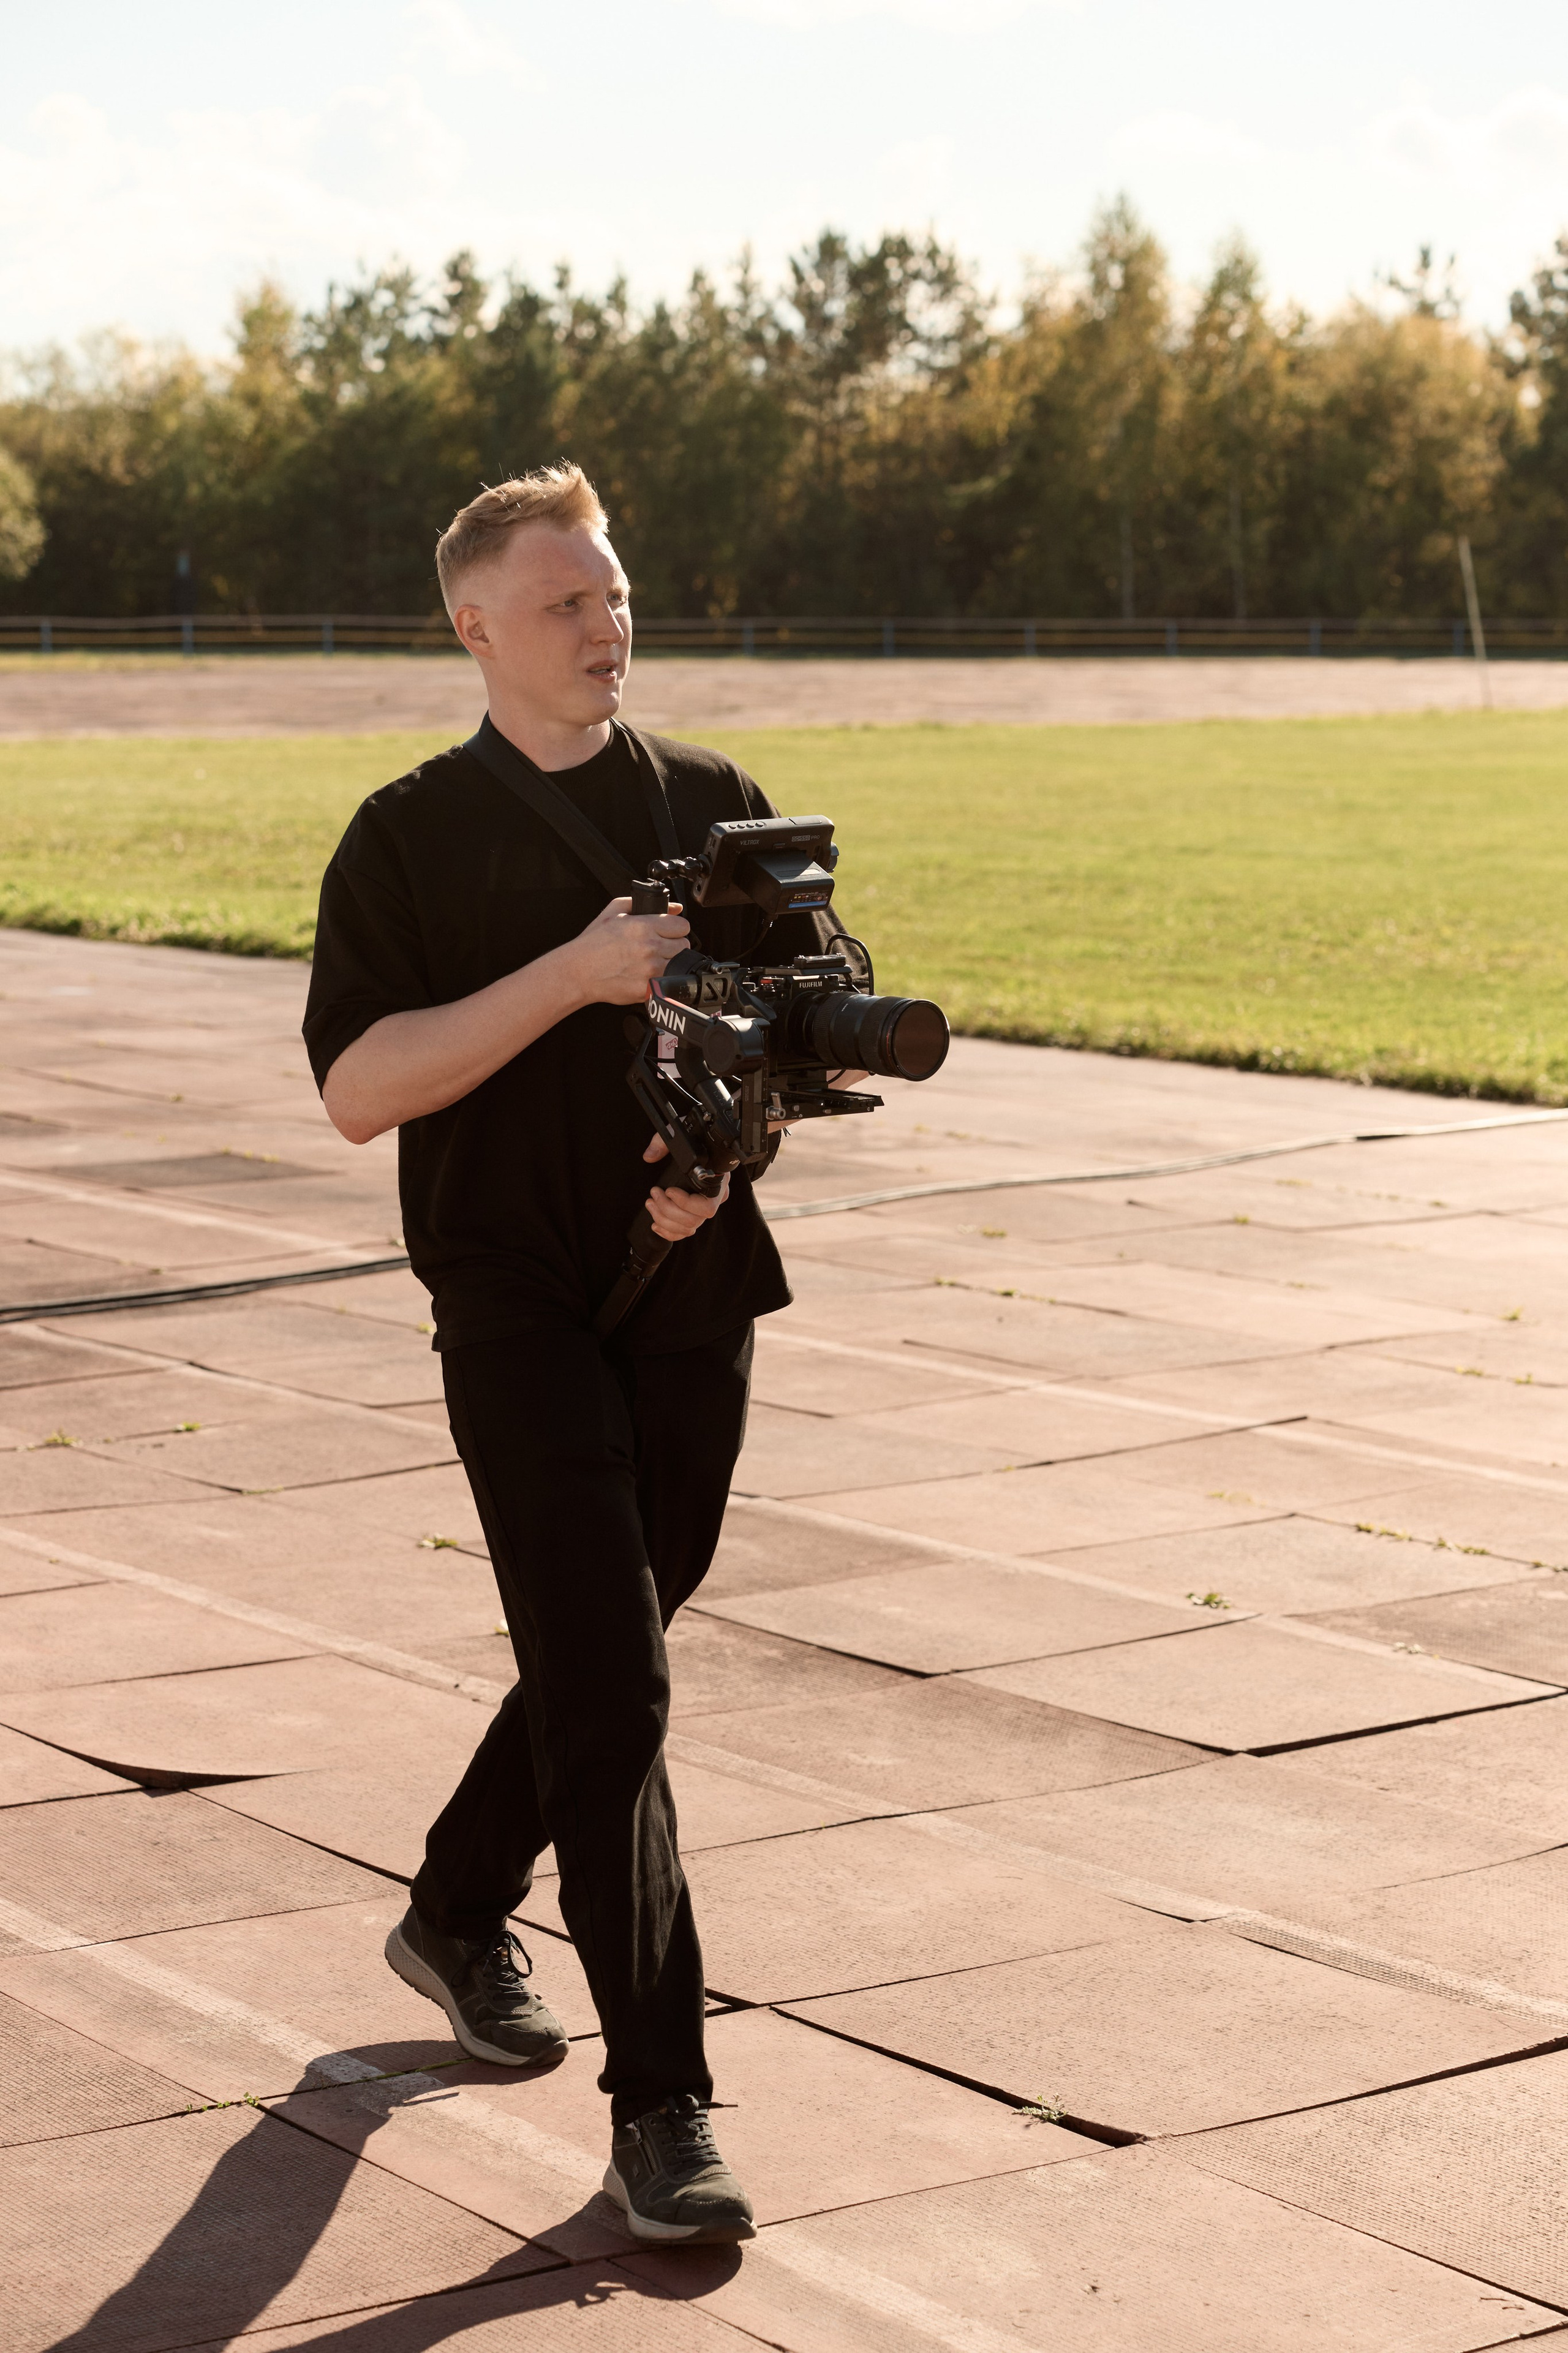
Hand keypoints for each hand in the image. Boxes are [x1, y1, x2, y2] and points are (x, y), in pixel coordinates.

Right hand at [566, 896, 689, 1006]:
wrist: (578, 972)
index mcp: (644, 926)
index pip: (682, 926)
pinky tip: (645, 975)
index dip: (676, 928)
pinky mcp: (648, 988)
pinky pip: (666, 982)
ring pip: (678, 964)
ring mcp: (650, 970)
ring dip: (669, 963)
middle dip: (673, 945)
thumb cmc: (593, 943)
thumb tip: (674, 907)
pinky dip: (660, 980)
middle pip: (683, 945)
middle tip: (658, 948)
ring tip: (651, 962)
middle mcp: (650, 947)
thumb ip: (643, 903)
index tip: (669, 932)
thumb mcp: (614, 911)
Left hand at [643, 1133, 730, 1241]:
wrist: (700, 1146)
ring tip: (651, 1204)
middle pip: (695, 1219)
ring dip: (664, 1220)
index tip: (669, 1190)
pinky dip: (669, 1232)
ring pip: (689, 1228)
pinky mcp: (695, 1215)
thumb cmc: (694, 1141)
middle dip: (668, 1210)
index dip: (685, 1203)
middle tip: (654, 1194)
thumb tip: (650, 1156)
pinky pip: (685, 1232)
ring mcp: (704, 1209)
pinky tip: (656, 1223)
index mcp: (718, 1180)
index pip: (707, 1205)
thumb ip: (662, 1142)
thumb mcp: (677, 1134)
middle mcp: (714, 1198)